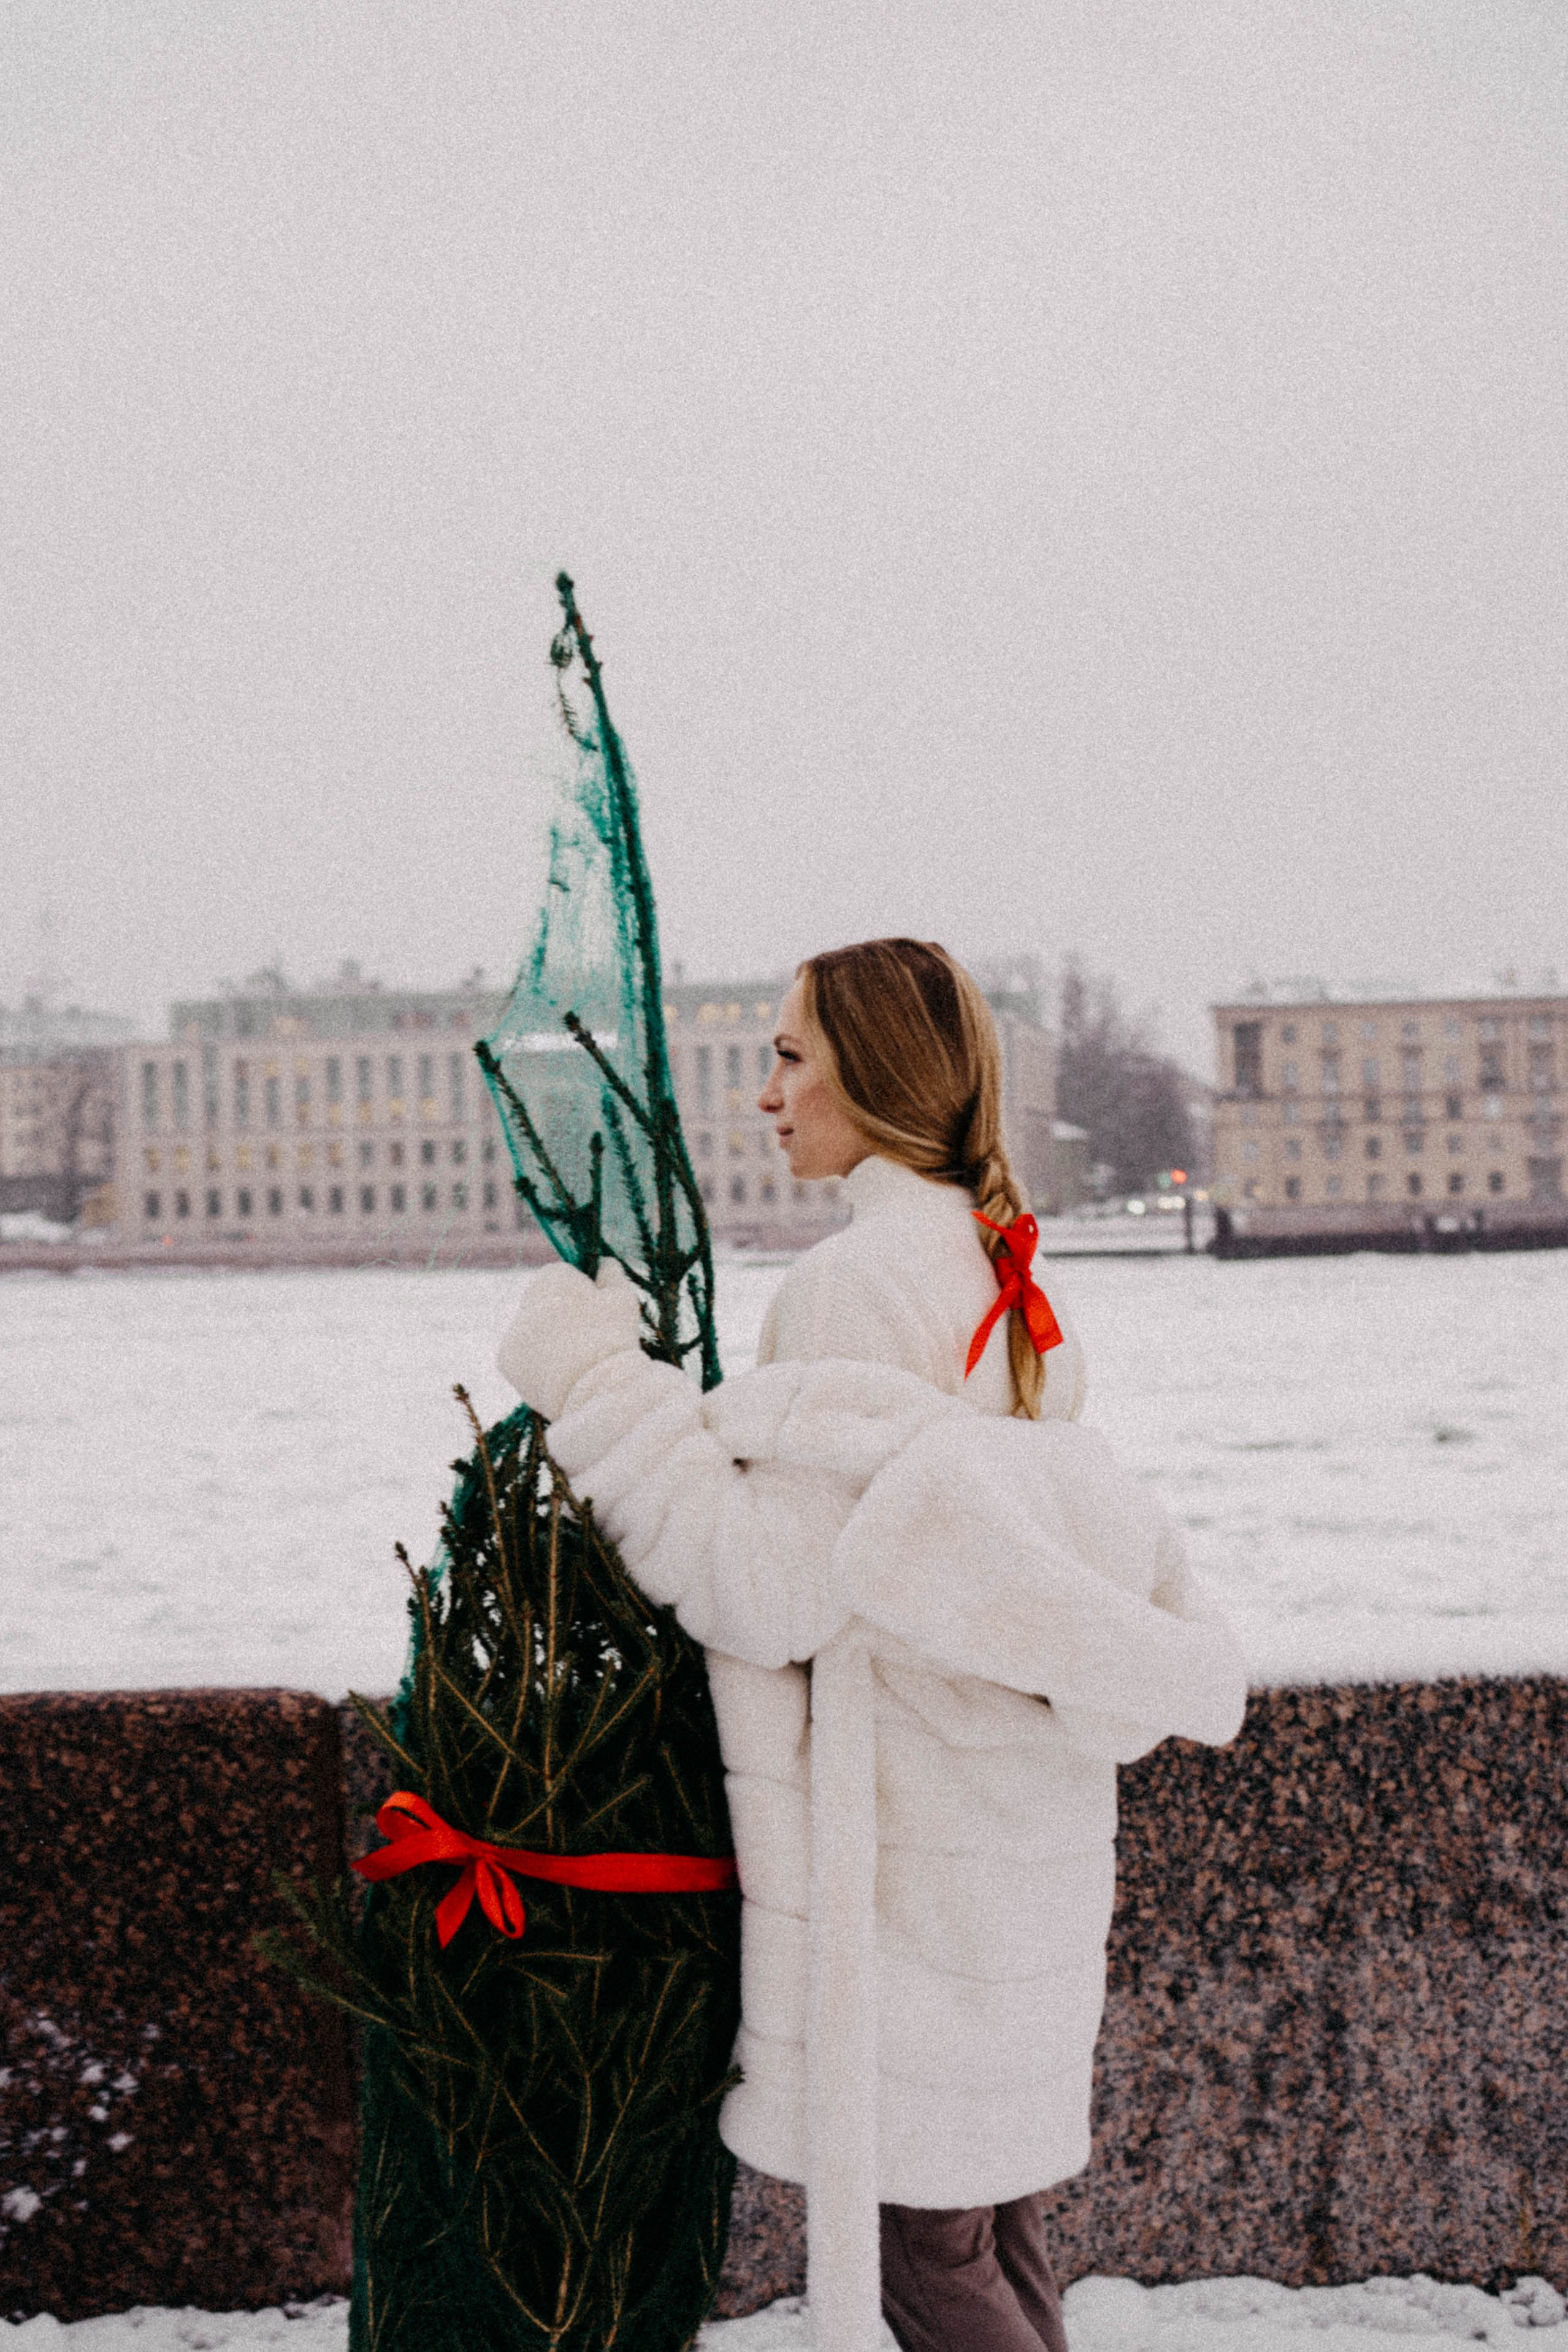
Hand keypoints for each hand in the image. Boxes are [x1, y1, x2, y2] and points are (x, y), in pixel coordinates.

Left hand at [496, 1258, 644, 1421]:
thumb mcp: (623, 1298)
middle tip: (586, 1338)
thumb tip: (604, 1262)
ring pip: (533, 1331)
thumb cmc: (612, 1338)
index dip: (581, 1293)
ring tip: (574, 1359)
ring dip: (547, 1339)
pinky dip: (536, 1363)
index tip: (595, 1312)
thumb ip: (611, 1273)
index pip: (562, 1275)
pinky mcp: (505, 1360)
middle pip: (544, 1304)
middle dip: (561, 1316)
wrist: (594, 1387)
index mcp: (552, 1278)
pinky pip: (523, 1356)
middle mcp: (525, 1299)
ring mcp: (512, 1331)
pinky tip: (557, 1372)